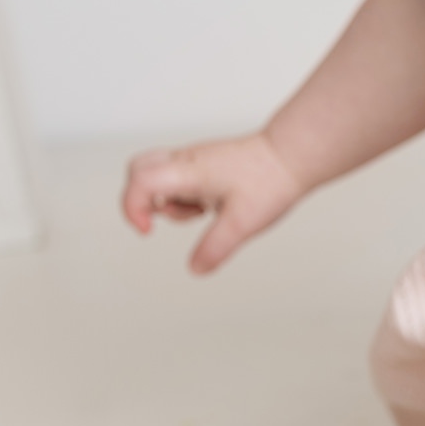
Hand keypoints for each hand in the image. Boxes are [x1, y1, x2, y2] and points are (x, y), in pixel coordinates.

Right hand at [120, 133, 305, 273]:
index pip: (139, 181)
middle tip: (158, 222)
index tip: (148, 231)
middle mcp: (185, 160)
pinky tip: (212, 205)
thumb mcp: (242, 223)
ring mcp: (194, 160)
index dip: (132, 208)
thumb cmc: (269, 181)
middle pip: (138, 171)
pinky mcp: (205, 164)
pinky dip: (186, 197)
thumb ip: (215, 247)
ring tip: (204, 212)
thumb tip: (195, 269)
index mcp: (188, 171)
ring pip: (159, 177)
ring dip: (169, 202)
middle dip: (140, 200)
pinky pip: (179, 179)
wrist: (291, 156)